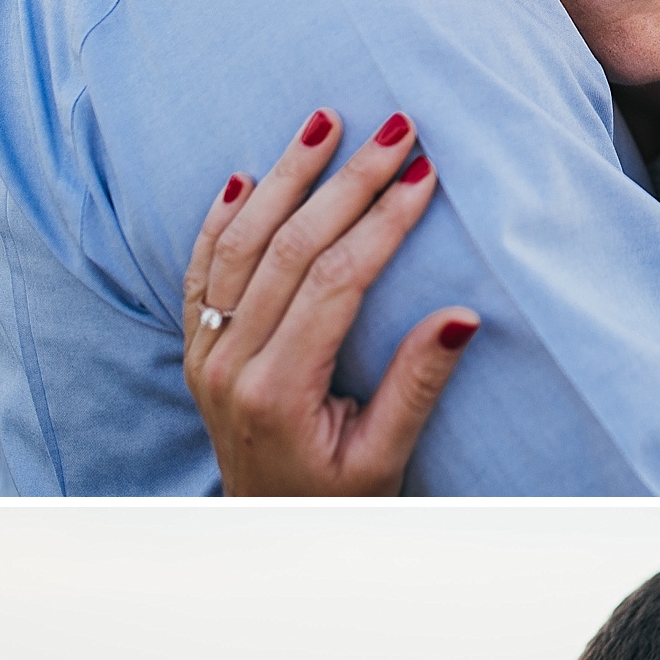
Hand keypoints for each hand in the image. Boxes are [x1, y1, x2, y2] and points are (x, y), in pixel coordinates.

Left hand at [182, 106, 478, 493]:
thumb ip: (416, 386)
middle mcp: (230, 365)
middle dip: (345, 180)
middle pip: (287, 247)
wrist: (268, 537)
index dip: (382, 221)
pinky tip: (248, 175)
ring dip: (284, 176)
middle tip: (394, 127)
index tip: (423, 173)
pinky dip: (223, 216)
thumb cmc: (338, 500)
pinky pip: (201, 267)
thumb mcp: (385, 457)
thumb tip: (463, 317)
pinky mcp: (196, 349)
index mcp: (279, 390)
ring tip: (324, 122)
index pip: (335, 280)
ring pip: (239, 243)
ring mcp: (206, 354)